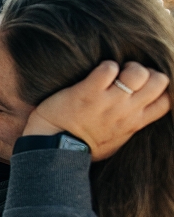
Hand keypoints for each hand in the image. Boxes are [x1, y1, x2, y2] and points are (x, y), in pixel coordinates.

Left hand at [24, 61, 170, 160]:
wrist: (53, 150)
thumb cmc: (82, 146)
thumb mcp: (114, 140)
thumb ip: (128, 126)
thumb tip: (136, 116)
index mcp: (134, 123)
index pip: (167, 101)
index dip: (158, 88)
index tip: (142, 87)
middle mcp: (126, 111)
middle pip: (159, 81)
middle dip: (146, 72)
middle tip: (126, 76)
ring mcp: (109, 101)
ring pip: (139, 72)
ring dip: (127, 66)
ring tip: (112, 73)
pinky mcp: (88, 92)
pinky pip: (108, 68)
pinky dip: (104, 66)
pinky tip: (95, 74)